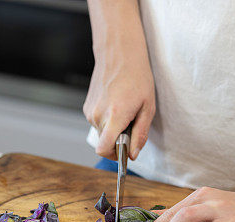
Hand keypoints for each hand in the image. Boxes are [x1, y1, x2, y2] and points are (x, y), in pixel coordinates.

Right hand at [82, 41, 154, 159]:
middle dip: (117, 140)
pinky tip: (115, 104)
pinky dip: (107, 120)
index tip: (125, 150)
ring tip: (124, 109)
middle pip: (104, 143)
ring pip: (101, 133)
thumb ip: (140, 134)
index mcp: (114, 116)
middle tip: (130, 123)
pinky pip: (97, 122)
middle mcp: (98, 115)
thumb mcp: (148, 107)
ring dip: (112, 128)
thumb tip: (133, 153)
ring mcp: (90, 111)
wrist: (119, 54)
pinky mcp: (87, 107)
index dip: (115, 155)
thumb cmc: (137, 76)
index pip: (103, 149)